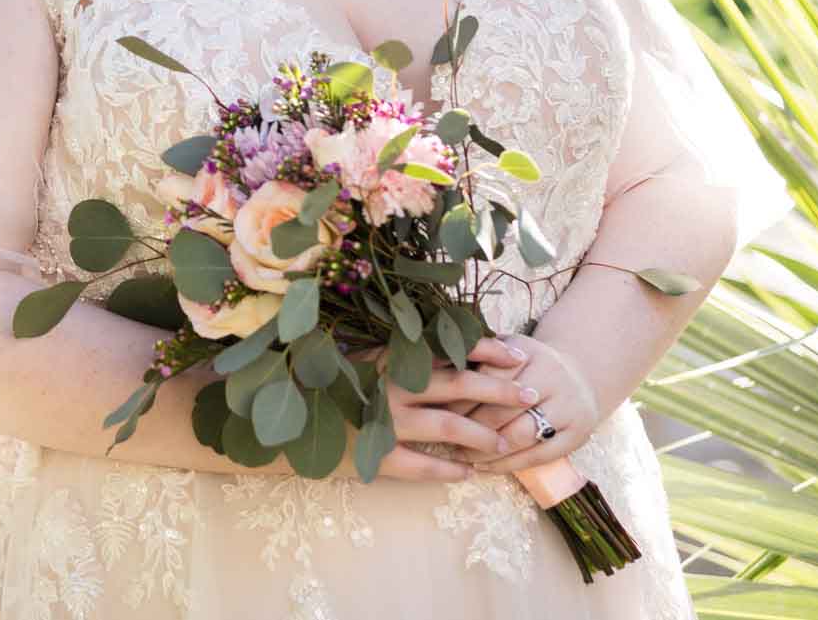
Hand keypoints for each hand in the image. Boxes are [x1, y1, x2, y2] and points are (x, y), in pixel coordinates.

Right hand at [350, 336, 534, 482]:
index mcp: (394, 357)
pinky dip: (447, 469)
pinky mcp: (376, 454)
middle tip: (530, 395)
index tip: (518, 354)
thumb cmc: (333, 382)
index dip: (487, 350)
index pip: (450, 348)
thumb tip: (451, 343)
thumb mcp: (368, 357)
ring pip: (447, 427)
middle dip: (500, 391)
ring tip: (503, 444)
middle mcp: (394, 385)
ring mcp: (386, 420)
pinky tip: (468, 474)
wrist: (287, 419)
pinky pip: (421, 465)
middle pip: (460, 386)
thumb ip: (405, 351)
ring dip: (481, 435)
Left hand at [440, 331, 601, 473]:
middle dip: (471, 426)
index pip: (489, 378)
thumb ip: (477, 353)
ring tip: (462, 455)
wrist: (580, 375)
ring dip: (487, 450)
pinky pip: (537, 456)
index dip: (461, 396)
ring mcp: (569, 407)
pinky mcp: (577, 435)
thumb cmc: (529, 364)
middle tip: (445, 437)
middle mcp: (554, 377)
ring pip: (520, 435)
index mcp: (531, 352)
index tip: (438, 409)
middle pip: (503, 408)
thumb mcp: (507, 349)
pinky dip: (508, 465)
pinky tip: (484, 467)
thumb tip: (435, 363)